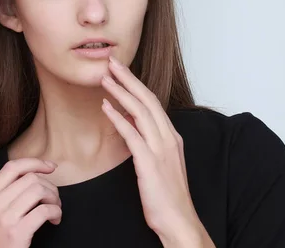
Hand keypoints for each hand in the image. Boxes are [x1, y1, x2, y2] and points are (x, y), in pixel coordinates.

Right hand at [0, 158, 61, 247]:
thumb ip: (5, 196)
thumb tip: (34, 176)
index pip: (11, 167)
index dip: (35, 162)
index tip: (50, 167)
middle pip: (30, 178)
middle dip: (49, 186)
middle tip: (54, 199)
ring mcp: (3, 219)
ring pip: (39, 190)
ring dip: (54, 198)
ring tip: (54, 209)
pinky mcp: (16, 232)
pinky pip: (45, 210)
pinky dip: (56, 212)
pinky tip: (55, 220)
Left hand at [101, 56, 209, 246]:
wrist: (179, 220)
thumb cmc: (168, 196)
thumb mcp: (161, 163)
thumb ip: (148, 141)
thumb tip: (130, 123)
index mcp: (172, 136)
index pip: (153, 102)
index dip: (136, 84)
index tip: (122, 71)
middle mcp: (168, 137)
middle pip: (147, 99)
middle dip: (129, 78)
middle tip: (112, 62)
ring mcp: (160, 149)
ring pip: (140, 111)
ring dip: (121, 92)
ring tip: (105, 79)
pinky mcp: (150, 162)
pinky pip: (132, 134)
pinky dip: (118, 118)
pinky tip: (106, 107)